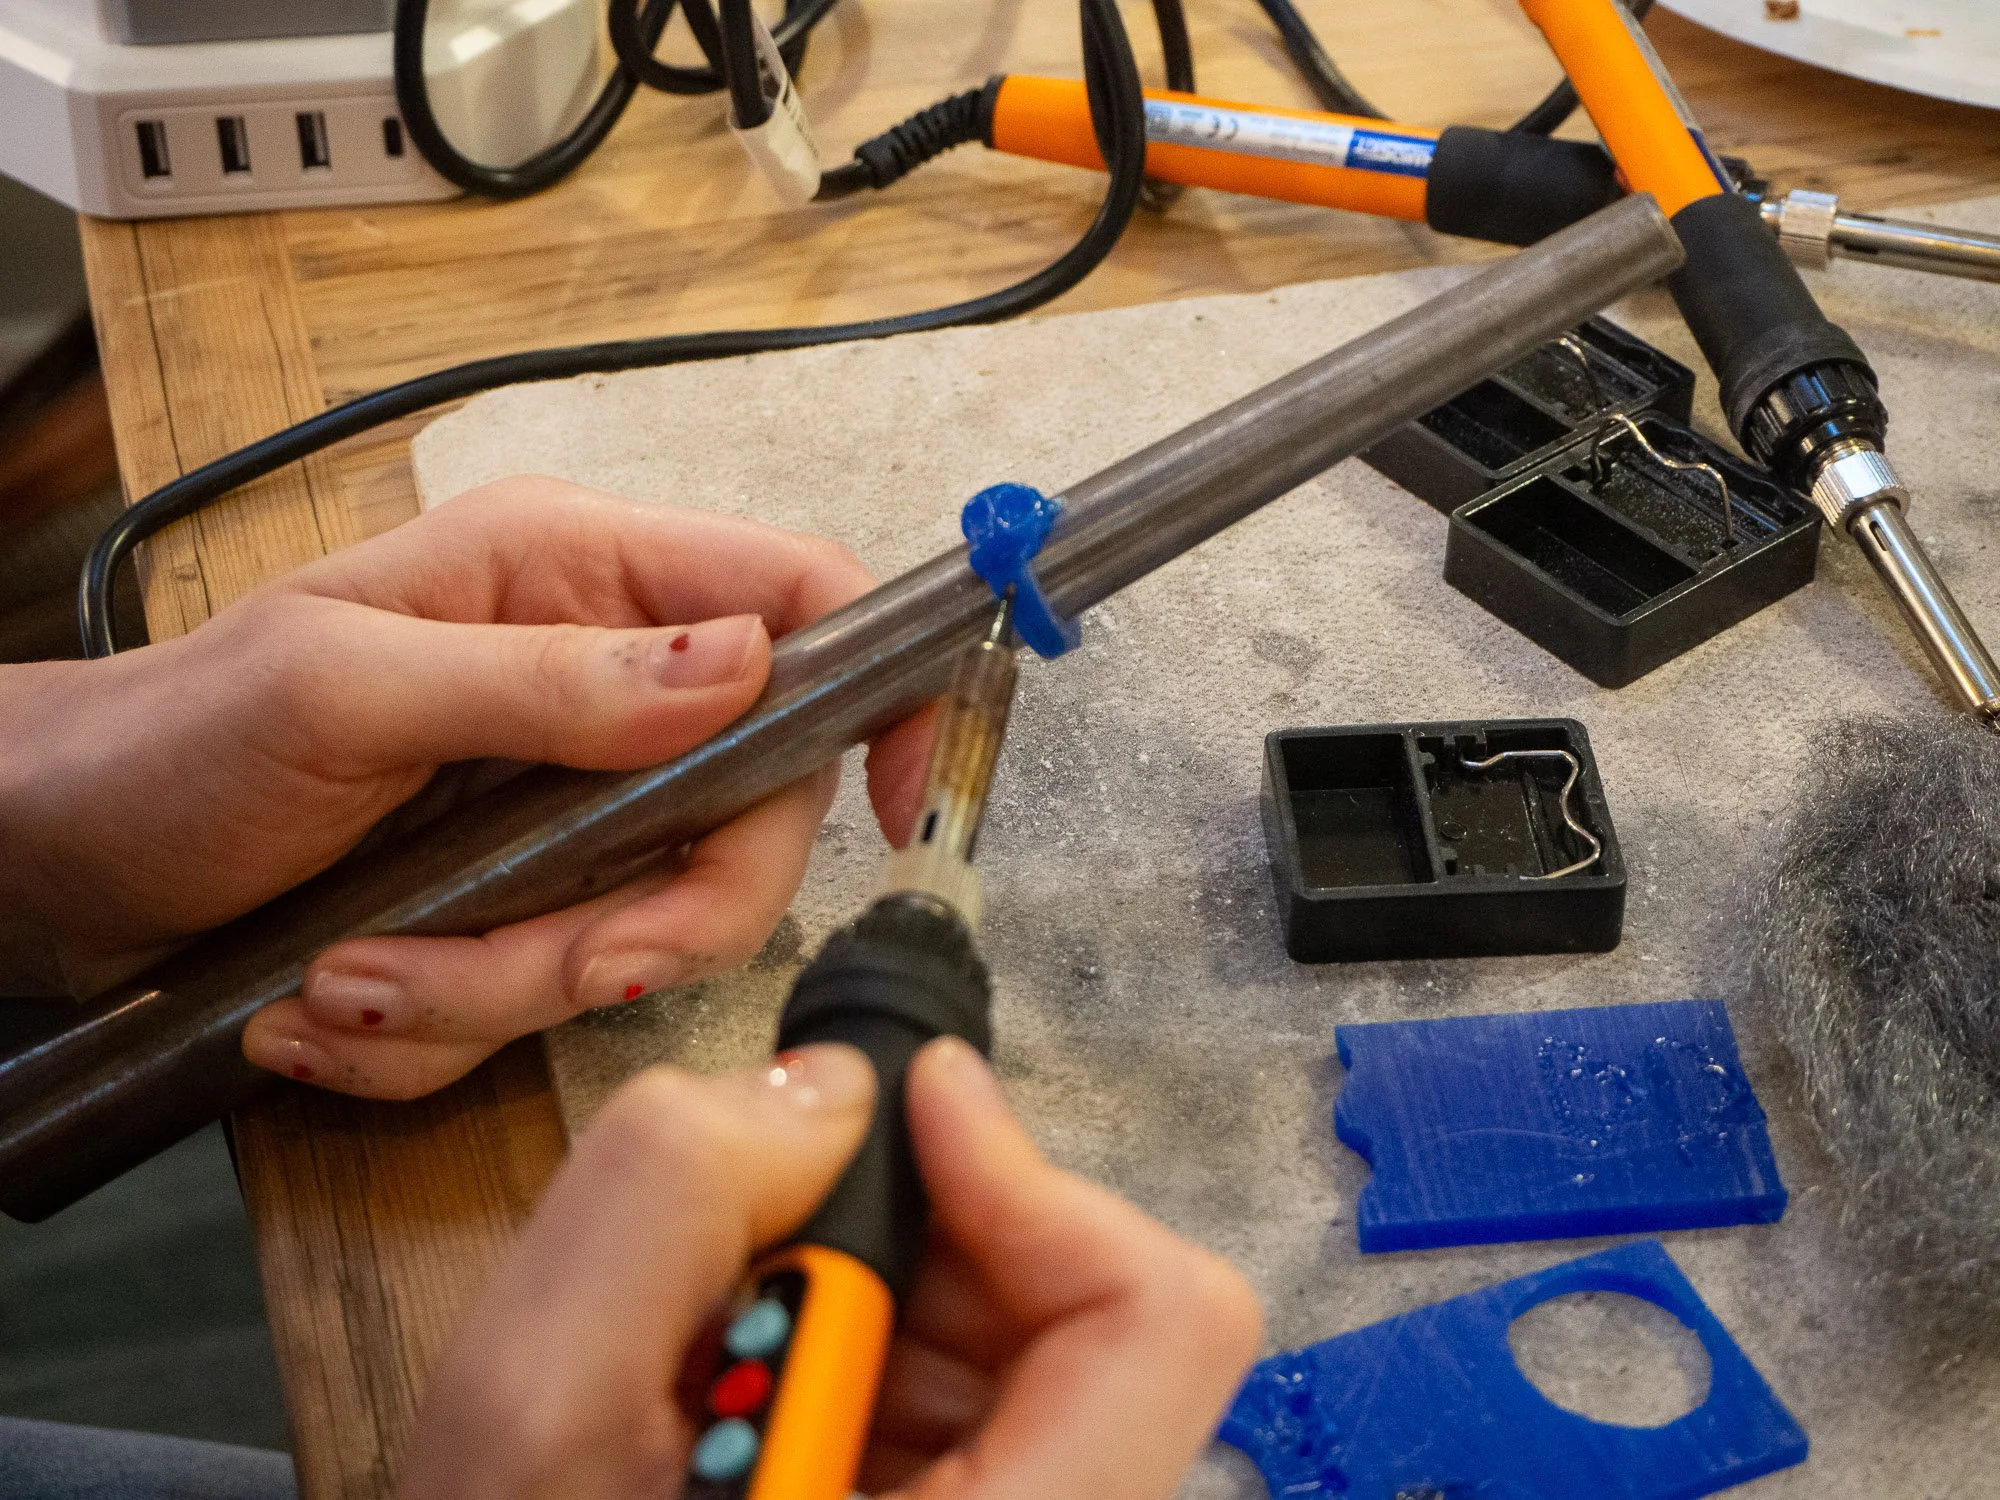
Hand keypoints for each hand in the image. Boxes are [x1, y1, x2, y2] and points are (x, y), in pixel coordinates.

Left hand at [0, 478, 927, 1096]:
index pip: (800, 600)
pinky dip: (453, 1027)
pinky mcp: (520, 903)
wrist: (59, 859)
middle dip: (648, 919)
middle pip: (752, 814)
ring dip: (508, 987)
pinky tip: (340, 1001)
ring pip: (652, 926)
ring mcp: (565, 805)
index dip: (880, 692)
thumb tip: (744, 663)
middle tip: (548, 966)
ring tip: (356, 982)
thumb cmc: (174, 738)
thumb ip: (551, 679)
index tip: (896, 808)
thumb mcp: (346, 689)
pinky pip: (555, 993)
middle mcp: (598, 686)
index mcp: (577, 577)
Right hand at [398, 1038, 1261, 1499]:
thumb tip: (834, 1092)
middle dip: (940, 1223)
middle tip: (787, 1220)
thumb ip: (670, 1197)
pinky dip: (881, 1336)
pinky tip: (768, 1368)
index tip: (909, 1108)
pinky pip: (986, 1392)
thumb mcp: (534, 1408)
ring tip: (749, 1315)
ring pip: (1040, 1342)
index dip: (1035, 1175)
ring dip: (901, 1279)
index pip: (1158, 1320)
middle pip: (1099, 1309)